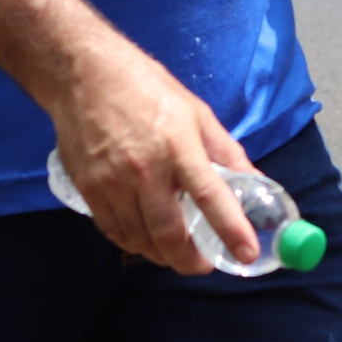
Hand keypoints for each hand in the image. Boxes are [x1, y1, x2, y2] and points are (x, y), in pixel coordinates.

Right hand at [44, 27, 257, 274]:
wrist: (85, 76)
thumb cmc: (147, 89)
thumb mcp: (197, 113)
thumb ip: (225, 152)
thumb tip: (255, 182)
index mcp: (179, 146)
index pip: (211, 196)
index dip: (231, 229)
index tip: (247, 253)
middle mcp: (145, 169)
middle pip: (169, 233)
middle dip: (189, 261)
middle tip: (203, 265)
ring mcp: (112, 182)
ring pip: (139, 239)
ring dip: (161, 255)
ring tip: (176, 252)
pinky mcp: (88, 188)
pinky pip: (112, 230)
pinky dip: (132, 243)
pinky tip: (145, 240)